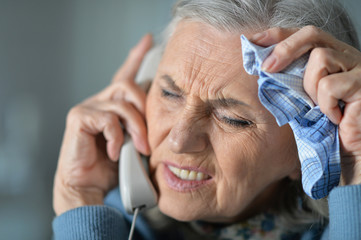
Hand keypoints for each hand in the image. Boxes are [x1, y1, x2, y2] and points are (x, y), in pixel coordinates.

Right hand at [53, 34, 152, 214]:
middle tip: (148, 139)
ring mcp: (88, 107)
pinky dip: (117, 138)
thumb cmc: (112, 165)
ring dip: (136, 129)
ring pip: (122, 104)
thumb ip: (141, 125)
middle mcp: (100, 101)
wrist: (88, 186)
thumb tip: (162, 115)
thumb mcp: (134, 141)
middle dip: (145, 111)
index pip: (126, 75)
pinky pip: (108, 119)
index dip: (136, 56)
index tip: (147, 40)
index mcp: (113, 105)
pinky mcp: (79, 117)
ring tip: (139, 149)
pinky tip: (115, 152)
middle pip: (129, 86)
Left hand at [250, 26, 360, 185]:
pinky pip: (330, 85)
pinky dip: (324, 104)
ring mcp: (358, 69)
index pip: (304, 35)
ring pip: (320, 58)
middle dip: (284, 48)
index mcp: (332, 58)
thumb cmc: (324, 128)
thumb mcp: (301, 100)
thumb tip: (262, 67)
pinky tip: (335, 118)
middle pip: (312, 34)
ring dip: (309, 86)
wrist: (348, 155)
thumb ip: (290, 81)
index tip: (254, 41)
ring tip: (319, 107)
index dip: (278, 35)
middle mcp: (347, 57)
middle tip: (266, 67)